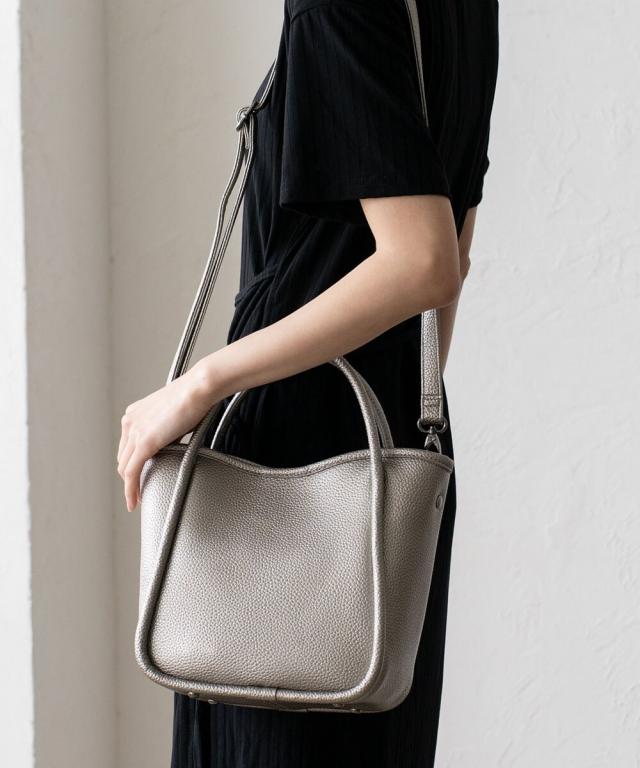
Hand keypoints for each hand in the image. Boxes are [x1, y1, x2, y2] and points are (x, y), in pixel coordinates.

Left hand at [117, 363, 216, 511]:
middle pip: (123, 457)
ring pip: (125, 467)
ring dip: (129, 485)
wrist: (199, 388)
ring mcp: (135, 432)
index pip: (127, 445)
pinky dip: (131, 489)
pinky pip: (132, 472)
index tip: (136, 474)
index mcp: (135, 414)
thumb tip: (171, 442)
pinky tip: (134, 499)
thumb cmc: (194, 397)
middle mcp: (130, 421)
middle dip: (129, 476)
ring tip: (136, 499)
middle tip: (137, 491)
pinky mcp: (145, 443)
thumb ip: (166, 430)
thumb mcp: (174, 415)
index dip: (130, 463)